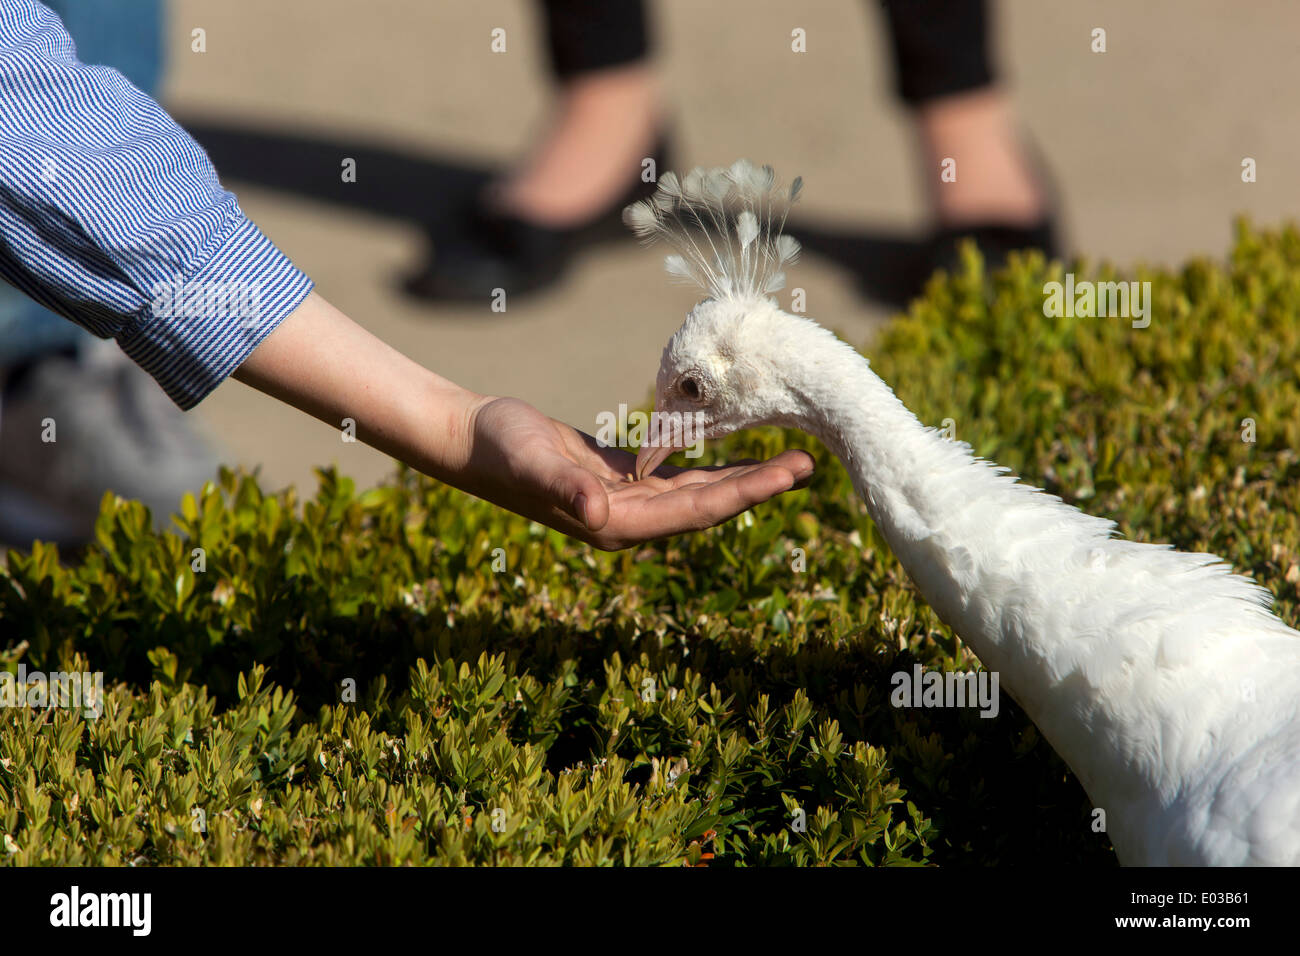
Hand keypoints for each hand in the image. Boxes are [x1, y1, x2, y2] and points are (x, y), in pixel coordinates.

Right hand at [461, 397, 814, 549]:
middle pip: (708, 503)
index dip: (746, 492)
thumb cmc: (500, 451)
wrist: (470, 439)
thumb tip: (599, 514)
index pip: (697, 509)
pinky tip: (729, 455)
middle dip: (758, 485)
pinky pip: (672, 474)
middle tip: (808, 464)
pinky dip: (704, 464)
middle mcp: (627, 518)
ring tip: (784, 463)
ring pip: (695, 490)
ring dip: (739, 478)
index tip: (789, 474)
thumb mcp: (535, 464)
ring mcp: (622, 500)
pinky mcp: (615, 477)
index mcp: (618, 523)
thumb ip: (567, 488)